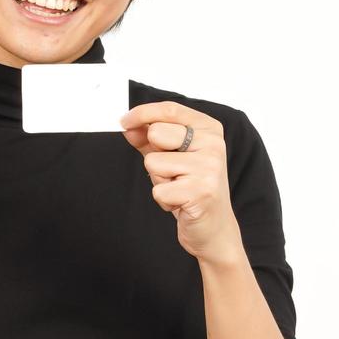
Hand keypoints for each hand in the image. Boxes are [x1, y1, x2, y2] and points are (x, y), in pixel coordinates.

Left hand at [119, 101, 241, 262]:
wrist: (214, 228)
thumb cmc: (193, 189)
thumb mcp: (172, 158)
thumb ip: (150, 140)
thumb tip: (129, 126)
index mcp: (210, 130)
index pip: (170, 110)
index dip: (142, 113)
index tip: (124, 121)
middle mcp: (213, 145)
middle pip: (157, 133)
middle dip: (154, 156)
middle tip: (172, 173)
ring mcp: (209, 168)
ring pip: (153, 162)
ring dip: (159, 180)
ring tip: (178, 189)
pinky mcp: (200, 192)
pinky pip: (158, 190)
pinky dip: (163, 200)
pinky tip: (181, 203)